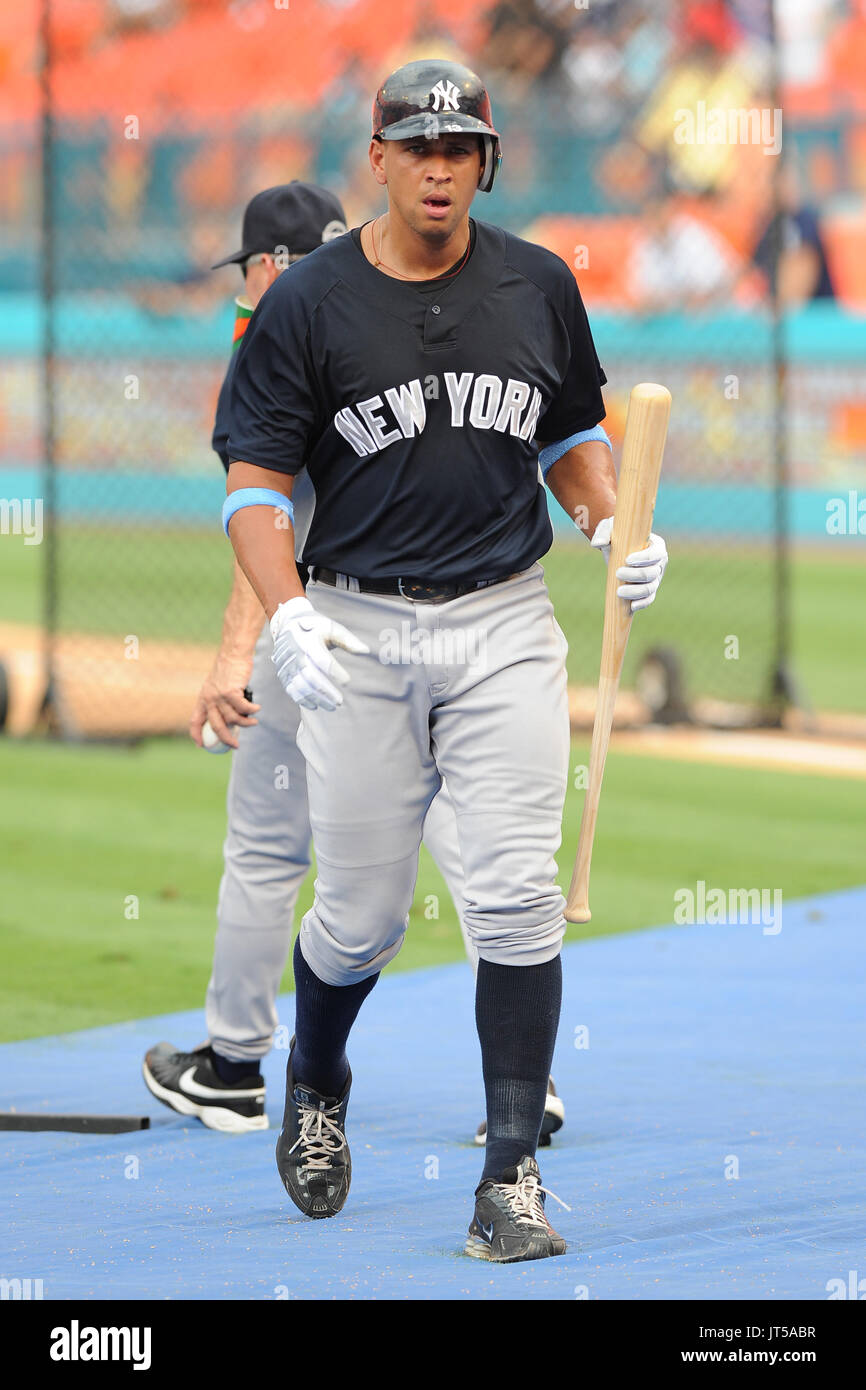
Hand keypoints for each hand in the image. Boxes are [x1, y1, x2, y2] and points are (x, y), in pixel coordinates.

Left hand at [190, 652, 259, 750]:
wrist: (233, 653)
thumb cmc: (229, 669)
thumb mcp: (218, 686)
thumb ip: (220, 701)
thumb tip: (229, 719)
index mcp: (203, 698)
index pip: (195, 720)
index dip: (196, 734)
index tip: (201, 745)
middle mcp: (209, 699)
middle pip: (216, 726)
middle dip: (226, 739)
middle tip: (235, 745)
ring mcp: (219, 696)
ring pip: (233, 718)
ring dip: (245, 723)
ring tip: (254, 721)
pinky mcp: (231, 692)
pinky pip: (243, 708)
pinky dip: (252, 710)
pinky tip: (257, 709)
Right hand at [270, 596, 368, 710]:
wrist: (287, 623)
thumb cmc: (316, 627)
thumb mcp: (331, 628)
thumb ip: (348, 640)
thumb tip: (366, 651)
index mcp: (308, 640)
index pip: (321, 659)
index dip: (334, 671)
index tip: (348, 681)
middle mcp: (295, 653)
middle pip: (310, 676)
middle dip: (325, 691)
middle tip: (340, 701)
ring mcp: (287, 664)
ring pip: (300, 686)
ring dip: (316, 698)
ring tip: (332, 706)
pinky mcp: (283, 673)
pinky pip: (291, 689)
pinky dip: (303, 700)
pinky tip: (316, 706)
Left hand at [590, 516, 668, 612]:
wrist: (616, 546)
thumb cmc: (616, 534)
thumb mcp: (609, 528)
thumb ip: (603, 533)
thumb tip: (598, 543)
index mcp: (656, 545)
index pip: (655, 554)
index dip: (644, 558)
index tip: (627, 560)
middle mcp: (659, 563)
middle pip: (652, 573)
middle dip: (635, 575)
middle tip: (618, 573)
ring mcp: (656, 578)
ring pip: (650, 588)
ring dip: (635, 592)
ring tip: (618, 592)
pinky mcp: (649, 589)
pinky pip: (649, 599)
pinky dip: (642, 603)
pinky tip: (631, 607)